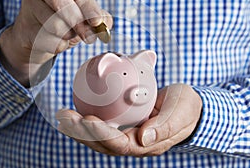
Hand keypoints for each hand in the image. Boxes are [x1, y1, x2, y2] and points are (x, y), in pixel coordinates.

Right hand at [0, 0, 112, 85]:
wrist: (37, 36)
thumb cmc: (64, 19)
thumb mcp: (83, 13)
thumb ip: (98, 16)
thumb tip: (105, 24)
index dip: (86, 3)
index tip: (97, 21)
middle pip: (59, 0)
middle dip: (78, 21)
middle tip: (90, 37)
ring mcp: (29, 5)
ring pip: (52, 22)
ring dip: (69, 35)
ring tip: (72, 36)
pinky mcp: (24, 26)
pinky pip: (46, 39)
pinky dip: (59, 45)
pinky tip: (59, 42)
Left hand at [56, 83, 201, 156]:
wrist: (186, 105)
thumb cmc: (186, 107)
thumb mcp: (181, 113)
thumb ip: (165, 127)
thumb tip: (144, 138)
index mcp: (148, 144)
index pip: (120, 144)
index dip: (102, 135)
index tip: (87, 119)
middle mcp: (134, 143)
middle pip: (103, 144)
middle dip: (81, 133)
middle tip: (64, 117)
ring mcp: (127, 135)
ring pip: (98, 137)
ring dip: (79, 128)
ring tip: (63, 115)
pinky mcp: (124, 125)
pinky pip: (103, 125)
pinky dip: (86, 121)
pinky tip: (75, 111)